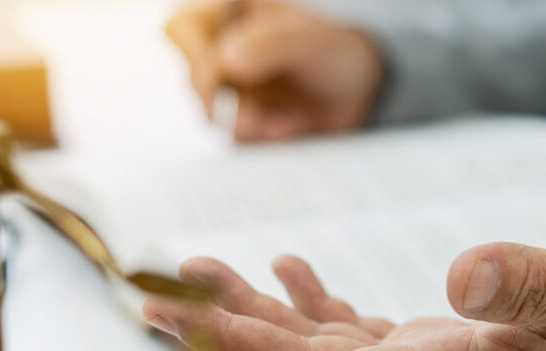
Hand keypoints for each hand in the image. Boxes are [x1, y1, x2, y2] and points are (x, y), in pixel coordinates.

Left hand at [143, 243, 545, 350]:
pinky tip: (291, 272)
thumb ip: (532, 288)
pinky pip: (359, 333)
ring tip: (199, 276)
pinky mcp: (437, 347)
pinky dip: (315, 304)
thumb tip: (461, 278)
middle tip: (152, 309)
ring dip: (257, 316)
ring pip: (321, 349)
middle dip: (224, 343)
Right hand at [166, 0, 383, 141]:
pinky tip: (289, 128)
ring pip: (211, 114)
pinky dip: (262, 140)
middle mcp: (223, 50)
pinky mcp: (244, 120)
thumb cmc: (337, 52)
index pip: (183, 30)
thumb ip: (271, 45)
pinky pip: (236, 139)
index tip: (224, 79)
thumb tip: (228, 60)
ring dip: (248, 125)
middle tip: (258, 118)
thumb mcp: (312, 43)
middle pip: (194, 79)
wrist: (362, 92)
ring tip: (286, 122)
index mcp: (230, 14)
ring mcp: (231, 87)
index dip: (197, 57)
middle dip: (226, 104)